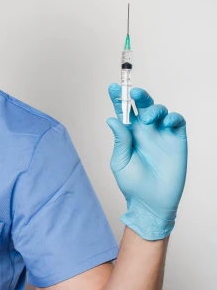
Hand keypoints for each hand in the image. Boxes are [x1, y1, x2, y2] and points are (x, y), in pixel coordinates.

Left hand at [106, 84, 187, 240]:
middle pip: (143, 106)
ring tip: (148, 119)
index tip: (112, 87)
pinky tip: (166, 122)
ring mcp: (161, 135)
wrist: (152, 202)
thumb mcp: (121, 162)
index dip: (118, 98)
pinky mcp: (177, 141)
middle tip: (133, 93)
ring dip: (154, 108)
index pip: (123, 112)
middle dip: (138, 96)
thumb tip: (112, 119)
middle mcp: (145, 131)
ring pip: (160, 110)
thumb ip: (120, 140)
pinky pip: (177, 122)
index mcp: (129, 135)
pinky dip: (173, 117)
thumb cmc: (132, 184)